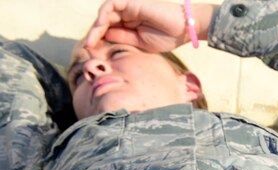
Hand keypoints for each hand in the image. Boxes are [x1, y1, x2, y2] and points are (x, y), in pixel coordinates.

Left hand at [84, 0, 211, 51]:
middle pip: (104, 21)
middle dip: (94, 33)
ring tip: (92, 40)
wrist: (183, 29)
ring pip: (105, 14)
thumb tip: (104, 36)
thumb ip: (122, 38)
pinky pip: (111, 4)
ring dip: (96, 26)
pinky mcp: (130, 2)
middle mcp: (127, 14)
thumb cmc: (167, 37)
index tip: (91, 50)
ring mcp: (128, 7)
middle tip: (88, 47)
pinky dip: (104, 14)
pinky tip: (101, 25)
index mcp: (130, 24)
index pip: (108, 29)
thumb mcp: (140, 43)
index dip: (98, 38)